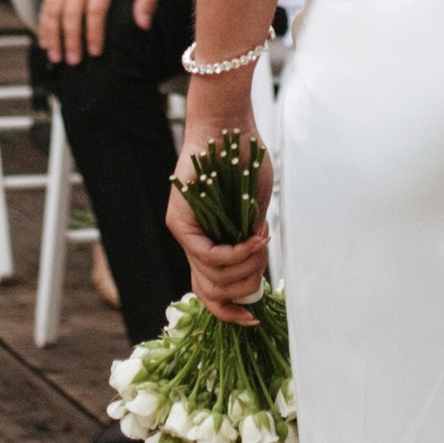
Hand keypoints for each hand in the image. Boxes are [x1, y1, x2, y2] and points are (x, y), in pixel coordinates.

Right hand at [36, 0, 157, 63]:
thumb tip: (143, 25)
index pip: (96, 9)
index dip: (94, 33)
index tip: (96, 53)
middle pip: (71, 12)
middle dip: (72, 40)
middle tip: (75, 62)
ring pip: (54, 10)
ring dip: (53, 36)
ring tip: (57, 58)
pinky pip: (47, 5)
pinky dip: (44, 25)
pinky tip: (46, 43)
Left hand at [167, 114, 273, 330]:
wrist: (229, 126)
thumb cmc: (246, 160)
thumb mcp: (253, 210)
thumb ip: (251, 240)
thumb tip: (256, 269)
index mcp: (210, 242)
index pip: (210, 294)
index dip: (230, 312)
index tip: (253, 316)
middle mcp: (192, 243)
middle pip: (211, 294)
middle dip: (245, 288)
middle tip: (263, 259)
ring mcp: (184, 234)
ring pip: (211, 279)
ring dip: (243, 269)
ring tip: (260, 243)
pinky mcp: (180, 223)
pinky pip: (208, 256)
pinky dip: (234, 254)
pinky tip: (253, 240)